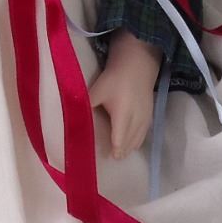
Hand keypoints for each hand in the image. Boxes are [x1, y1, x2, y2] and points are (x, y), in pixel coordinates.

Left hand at [89, 32, 162, 157]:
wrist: (137, 64)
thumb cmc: (115, 77)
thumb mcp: (97, 90)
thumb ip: (86, 104)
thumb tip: (72, 117)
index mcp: (122, 115)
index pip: (119, 139)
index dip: (114, 150)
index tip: (109, 157)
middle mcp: (136, 119)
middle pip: (129, 142)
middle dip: (121, 151)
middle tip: (114, 158)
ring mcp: (145, 118)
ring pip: (138, 139)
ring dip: (130, 147)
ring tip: (121, 154)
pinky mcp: (150, 114)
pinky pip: (144, 133)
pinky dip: (137, 140)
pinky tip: (133, 144)